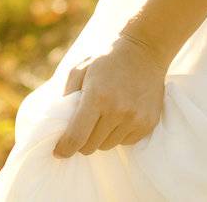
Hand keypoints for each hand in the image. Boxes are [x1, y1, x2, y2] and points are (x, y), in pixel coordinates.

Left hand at [52, 33, 167, 157]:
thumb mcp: (80, 69)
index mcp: (96, 96)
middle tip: (80, 129)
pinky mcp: (147, 124)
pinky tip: (118, 117)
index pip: (77, 136)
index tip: (58, 152)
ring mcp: (135, 119)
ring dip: (100, 138)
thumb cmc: (106, 60)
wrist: (144, 53)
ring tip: (101, 118)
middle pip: (91, 146)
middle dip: (81, 141)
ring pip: (108, 146)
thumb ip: (67, 94)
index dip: (65, 148)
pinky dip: (117, 135)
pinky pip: (125, 142)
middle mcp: (117, 111)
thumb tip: (59, 122)